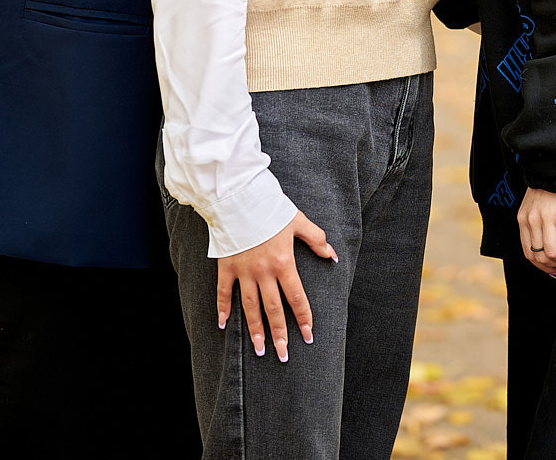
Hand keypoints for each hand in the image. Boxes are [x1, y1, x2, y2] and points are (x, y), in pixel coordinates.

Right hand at [216, 208, 336, 360]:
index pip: (297, 298)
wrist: (239, 199)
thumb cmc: (271, 209)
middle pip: (273, 310)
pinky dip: (223, 309)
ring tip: (260, 350)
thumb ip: (317, 240)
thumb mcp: (299, 221)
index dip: (303, 318)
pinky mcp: (226, 268)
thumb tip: (332, 255)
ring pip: (251, 307)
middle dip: (280, 334)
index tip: (308, 336)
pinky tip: (223, 326)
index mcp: (284, 263)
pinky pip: (224, 293)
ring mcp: (243, 272)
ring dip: (256, 330)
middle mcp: (264, 273)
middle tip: (283, 355)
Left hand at [518, 187, 555, 276]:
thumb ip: (535, 223)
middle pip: (540, 257)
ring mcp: (547, 219)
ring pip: (554, 254)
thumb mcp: (534, 204)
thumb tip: (545, 248)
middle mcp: (532, 221)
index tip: (553, 269)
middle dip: (555, 266)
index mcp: (523, 219)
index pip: (528, 253)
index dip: (541, 266)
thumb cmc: (550, 186)